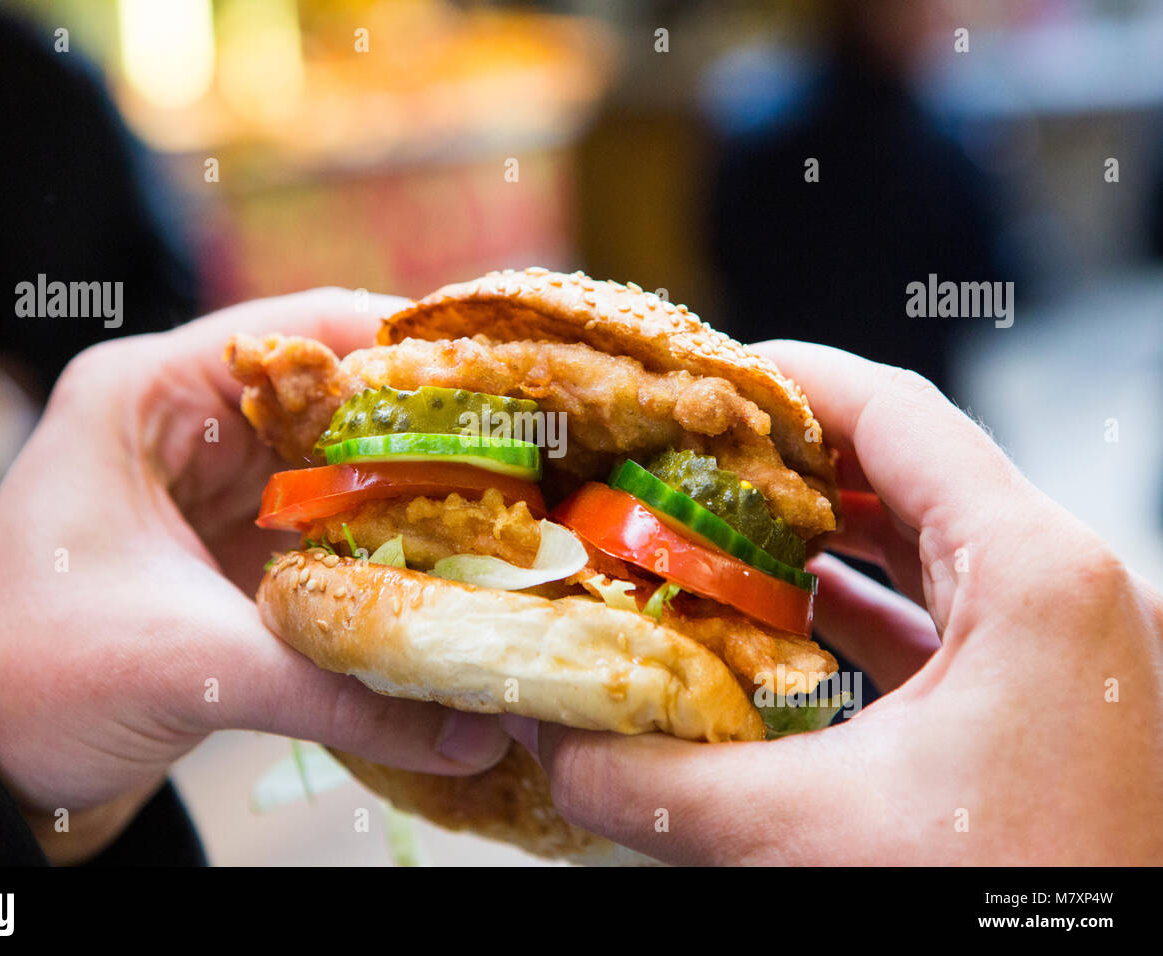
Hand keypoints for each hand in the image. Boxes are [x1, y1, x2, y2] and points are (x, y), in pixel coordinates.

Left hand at [0, 290, 509, 863]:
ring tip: (508, 524)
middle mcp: (187, 426)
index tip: (503, 385)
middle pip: (336, 403)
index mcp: (150, 396)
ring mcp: (211, 491)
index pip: (303, 331)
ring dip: (413, 503)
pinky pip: (326, 535)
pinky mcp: (228, 552)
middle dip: (431, 439)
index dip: (409, 350)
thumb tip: (476, 727)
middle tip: (529, 468)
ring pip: (338, 473)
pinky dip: (381, 554)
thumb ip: (337, 691)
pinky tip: (443, 579)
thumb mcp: (188, 667)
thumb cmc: (29, 678)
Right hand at [510, 342, 1162, 864]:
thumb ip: (659, 782)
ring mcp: (1071, 650)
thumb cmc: (1012, 908)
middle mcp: (1070, 591)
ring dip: (824, 536)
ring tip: (714, 529)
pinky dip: (862, 609)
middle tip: (685, 454)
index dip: (788, 380)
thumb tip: (547, 739)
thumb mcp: (814, 837)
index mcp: (1038, 575)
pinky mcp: (1055, 706)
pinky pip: (949, 620)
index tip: (701, 374)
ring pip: (933, 547)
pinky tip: (782, 623)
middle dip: (789, 462)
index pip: (896, 414)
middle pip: (911, 471)